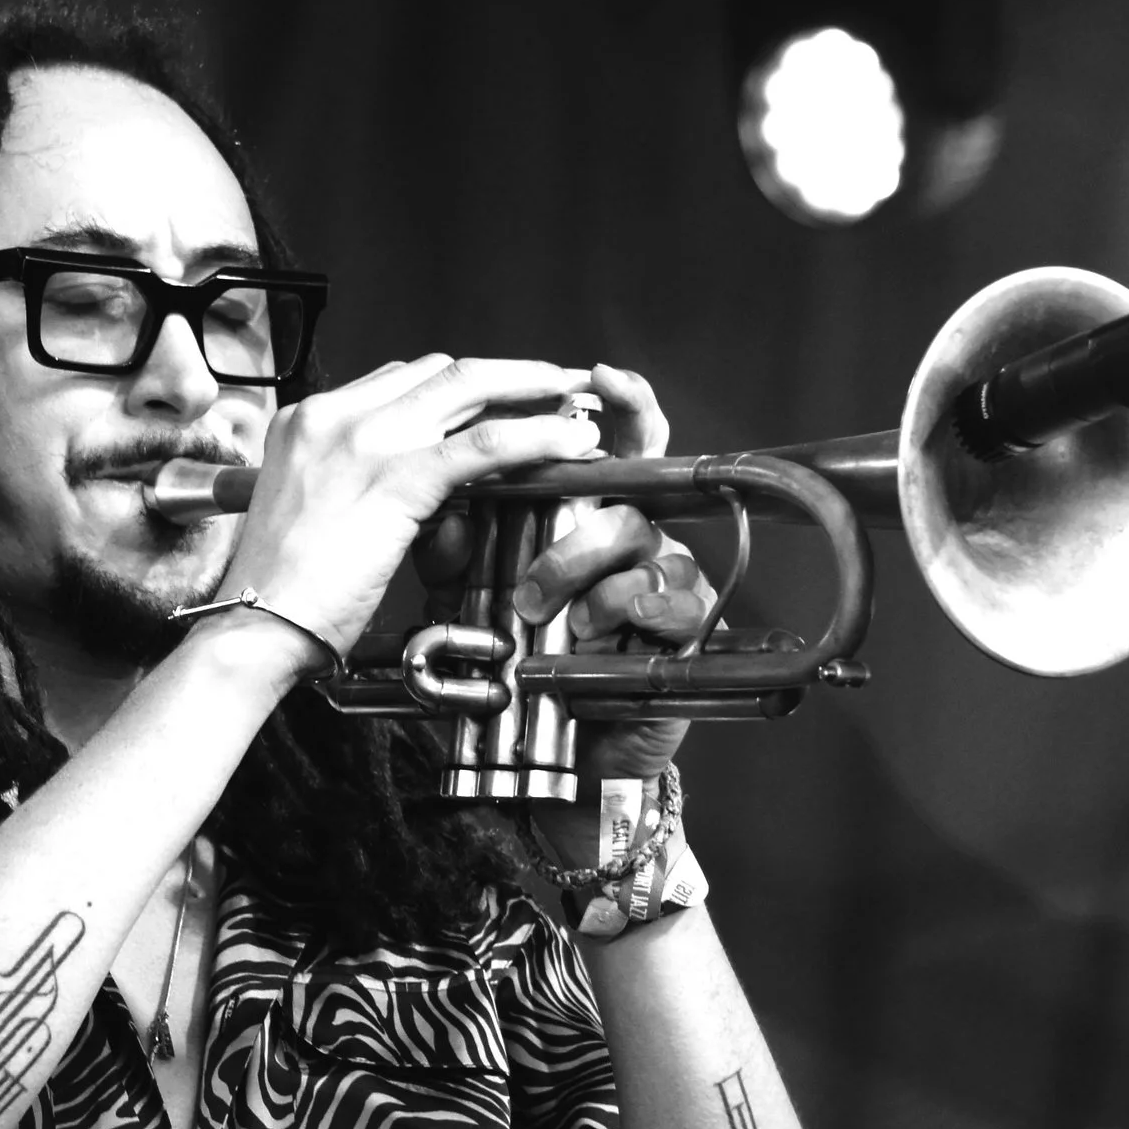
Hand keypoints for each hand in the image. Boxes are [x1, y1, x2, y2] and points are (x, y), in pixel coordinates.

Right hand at [215, 356, 603, 676]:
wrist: (255, 623)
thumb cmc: (281, 592)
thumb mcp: (312, 515)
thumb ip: (358, 486)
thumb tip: (420, 496)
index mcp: (306, 421)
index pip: (397, 380)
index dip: (455, 387)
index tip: (493, 398)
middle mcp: (333, 415)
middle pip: (437, 370)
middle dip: (502, 375)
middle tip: (550, 385)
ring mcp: (363, 439)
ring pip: (467, 388)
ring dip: (530, 389)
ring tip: (573, 400)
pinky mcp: (396, 478)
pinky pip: (484, 444)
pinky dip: (535, 435)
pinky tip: (569, 440)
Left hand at [434, 363, 707, 784]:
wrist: (555, 752)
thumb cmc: (519, 660)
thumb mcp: (469, 594)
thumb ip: (452, 543)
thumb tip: (444, 502)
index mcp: (585, 512)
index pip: (608, 441)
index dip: (618, 403)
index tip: (598, 376)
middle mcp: (631, 533)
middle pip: (631, 484)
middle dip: (591, 499)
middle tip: (548, 539)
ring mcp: (663, 576)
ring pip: (643, 540)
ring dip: (586, 570)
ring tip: (546, 613)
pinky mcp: (684, 626)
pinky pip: (673, 598)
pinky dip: (631, 611)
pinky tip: (599, 630)